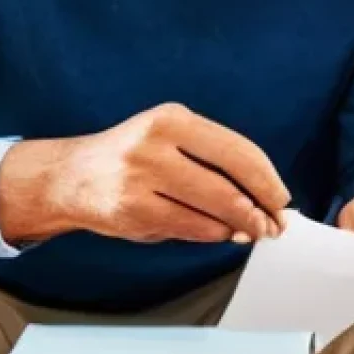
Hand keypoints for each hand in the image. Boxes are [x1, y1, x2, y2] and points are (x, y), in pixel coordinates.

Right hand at [0, 103, 290, 245]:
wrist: (70, 176)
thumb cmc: (136, 158)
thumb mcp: (173, 139)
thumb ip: (215, 162)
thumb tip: (264, 201)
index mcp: (173, 119)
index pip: (238, 150)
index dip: (267, 179)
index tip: (283, 198)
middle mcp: (155, 144)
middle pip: (229, 184)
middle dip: (260, 209)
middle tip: (276, 224)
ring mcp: (140, 178)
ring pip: (212, 209)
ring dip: (242, 225)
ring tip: (255, 231)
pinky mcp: (130, 212)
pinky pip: (189, 227)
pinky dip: (214, 234)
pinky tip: (224, 233)